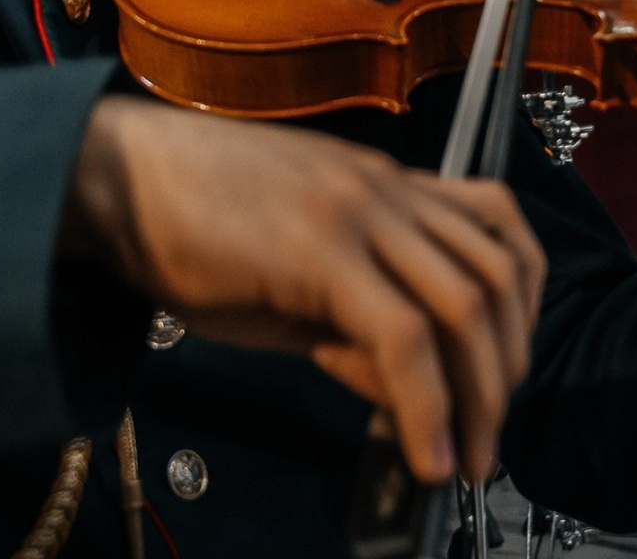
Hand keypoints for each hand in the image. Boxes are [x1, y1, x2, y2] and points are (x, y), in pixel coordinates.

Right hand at [71, 94, 546, 482]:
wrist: (116, 177)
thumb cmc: (190, 220)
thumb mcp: (289, 273)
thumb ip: (350, 320)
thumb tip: (403, 388)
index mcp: (382, 184)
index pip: (496, 230)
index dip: (520, 309)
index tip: (499, 376)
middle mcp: (384, 189)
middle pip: (495, 272)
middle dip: (507, 367)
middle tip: (488, 438)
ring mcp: (356, 213)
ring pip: (465, 301)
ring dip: (481, 394)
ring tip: (466, 458)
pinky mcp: (320, 250)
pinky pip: (403, 334)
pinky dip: (428, 404)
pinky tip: (424, 454)